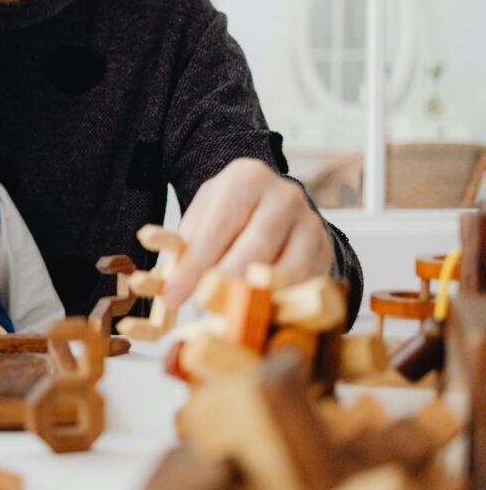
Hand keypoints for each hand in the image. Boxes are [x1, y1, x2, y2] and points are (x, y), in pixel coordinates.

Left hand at [163, 158, 333, 307]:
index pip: (217, 228)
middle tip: (202, 305)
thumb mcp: (204, 217)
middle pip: (255, 246)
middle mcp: (284, 195)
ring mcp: (309, 222)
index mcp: (246, 179)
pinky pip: (305, 283)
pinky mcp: (324, 249)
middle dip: (225, 281)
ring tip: (229, 311)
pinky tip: (258, 311)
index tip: (174, 294)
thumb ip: (185, 246)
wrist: (274, 205)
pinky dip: (280, 301)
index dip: (194, 265)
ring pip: (286, 268)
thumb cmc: (231, 214)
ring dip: (256, 294)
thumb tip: (164, 283)